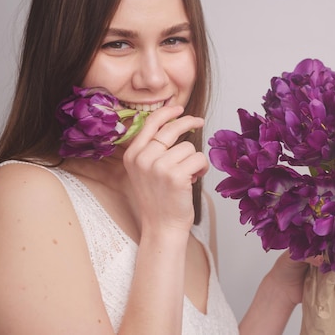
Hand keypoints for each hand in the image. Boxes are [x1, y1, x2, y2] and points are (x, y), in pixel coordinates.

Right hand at [122, 105, 206, 233]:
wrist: (162, 226)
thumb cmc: (159, 198)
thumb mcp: (146, 171)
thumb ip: (153, 149)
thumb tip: (174, 122)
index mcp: (132, 155)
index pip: (150, 123)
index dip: (167, 112)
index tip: (179, 107)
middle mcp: (142, 158)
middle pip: (172, 129)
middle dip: (189, 122)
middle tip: (200, 121)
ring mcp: (158, 166)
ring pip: (189, 147)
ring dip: (194, 160)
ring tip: (188, 175)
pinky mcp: (176, 175)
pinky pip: (199, 159)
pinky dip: (202, 168)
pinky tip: (193, 180)